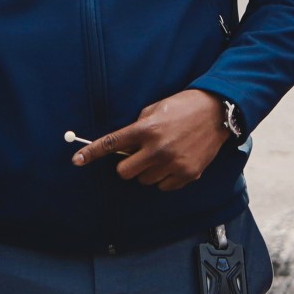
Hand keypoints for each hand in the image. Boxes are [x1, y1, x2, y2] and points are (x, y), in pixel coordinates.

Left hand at [70, 90, 229, 191]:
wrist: (217, 112)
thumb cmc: (183, 106)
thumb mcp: (155, 109)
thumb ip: (137, 127)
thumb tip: (123, 145)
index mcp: (146, 129)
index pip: (112, 143)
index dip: (91, 153)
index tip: (76, 160)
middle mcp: (158, 148)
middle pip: (124, 172)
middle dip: (126, 165)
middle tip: (137, 156)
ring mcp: (173, 164)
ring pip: (144, 181)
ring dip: (147, 171)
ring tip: (162, 155)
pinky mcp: (187, 174)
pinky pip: (163, 187)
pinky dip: (164, 178)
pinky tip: (174, 162)